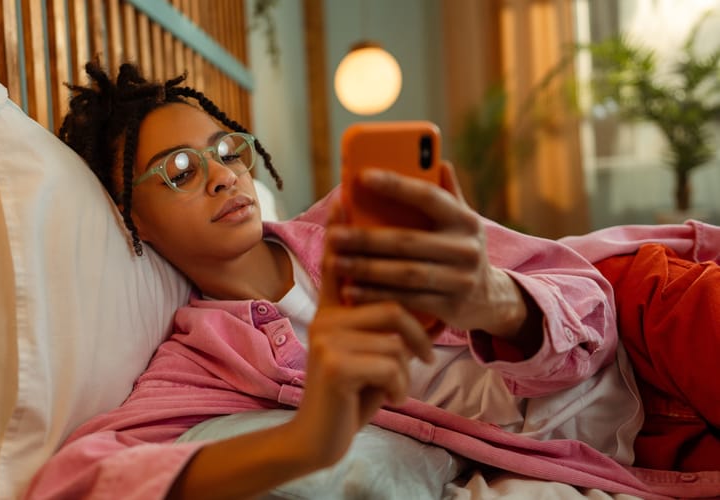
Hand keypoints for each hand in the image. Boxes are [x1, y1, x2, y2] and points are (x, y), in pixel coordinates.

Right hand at [288, 211, 433, 468]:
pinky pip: (392, 364)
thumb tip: (409, 304)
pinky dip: (400, 387)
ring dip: (406, 371)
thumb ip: (378, 327)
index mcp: (333, 312)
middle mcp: (325, 319)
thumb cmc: (352, 393)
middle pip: (392, 307)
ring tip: (394, 387)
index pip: (340, 264)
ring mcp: (327, 340)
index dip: (342, 229)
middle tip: (423, 357)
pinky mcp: (335, 364)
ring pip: (396, 339)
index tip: (345, 194)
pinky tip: (388, 399)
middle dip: (415, 339)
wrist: (321, 436)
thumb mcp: (368, 354)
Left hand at [327, 162, 535, 340]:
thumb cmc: (459, 249)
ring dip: (366, 269)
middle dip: (366, 239)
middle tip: (334, 236)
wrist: (490, 298)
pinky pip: (407, 300)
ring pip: (405, 274)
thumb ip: (447, 193)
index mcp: (465, 220)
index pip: (428, 197)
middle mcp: (467, 248)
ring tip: (335, 263)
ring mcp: (461, 280)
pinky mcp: (451, 307)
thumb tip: (437, 159)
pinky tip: (350, 290)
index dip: (396, 185)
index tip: (362, 176)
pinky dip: (376, 295)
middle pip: (408, 241)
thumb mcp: (460, 221)